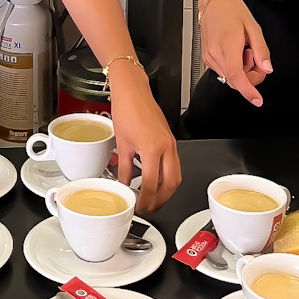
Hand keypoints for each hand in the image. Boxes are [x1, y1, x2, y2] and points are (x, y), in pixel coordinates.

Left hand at [108, 64, 181, 212]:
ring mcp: (171, 143)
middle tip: (149, 208)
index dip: (145, 200)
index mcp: (152, 149)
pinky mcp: (170, 140)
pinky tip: (157, 180)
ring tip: (154, 199)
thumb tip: (123, 184)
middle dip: (161, 200)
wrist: (133, 90)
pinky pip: (175, 164)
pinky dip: (168, 177)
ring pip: (176, 175)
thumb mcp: (121, 143)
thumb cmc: (127, 109)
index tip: (139, 206)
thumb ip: (123, 168)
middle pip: (170, 184)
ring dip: (167, 191)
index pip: (151, 184)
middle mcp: (166, 147)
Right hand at [199, 0, 271, 106]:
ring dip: (242, 70)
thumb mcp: (253, 27)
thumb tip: (267, 68)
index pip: (237, 76)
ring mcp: (209, 56)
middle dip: (250, 77)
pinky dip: (234, 66)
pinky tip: (236, 51)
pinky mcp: (207, 56)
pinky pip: (224, 70)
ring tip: (244, 49)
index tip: (257, 100)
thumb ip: (261, 50)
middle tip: (257, 59)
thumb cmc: (231, 9)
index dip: (248, 91)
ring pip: (230, 77)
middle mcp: (215, 53)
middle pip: (235, 80)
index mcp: (228, 45)